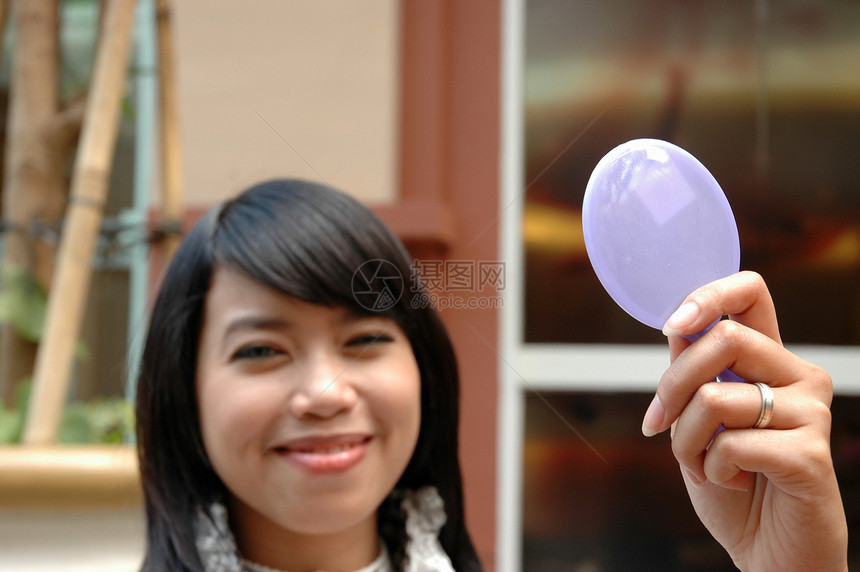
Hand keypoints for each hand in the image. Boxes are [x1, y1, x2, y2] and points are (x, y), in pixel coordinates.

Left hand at [641, 271, 847, 570]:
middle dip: (672, 385)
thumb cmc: (733, 485)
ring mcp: (810, 412)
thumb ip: (693, 374)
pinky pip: (732, 443)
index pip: (751, 293)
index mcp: (769, 361)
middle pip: (723, 339)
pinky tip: (734, 481)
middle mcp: (797, 376)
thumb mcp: (697, 422)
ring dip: (686, 440)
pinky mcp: (811, 453)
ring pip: (716, 397)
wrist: (767, 552)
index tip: (673, 324)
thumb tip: (679, 327)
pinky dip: (712, 468)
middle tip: (660, 424)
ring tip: (704, 465)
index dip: (709, 294)